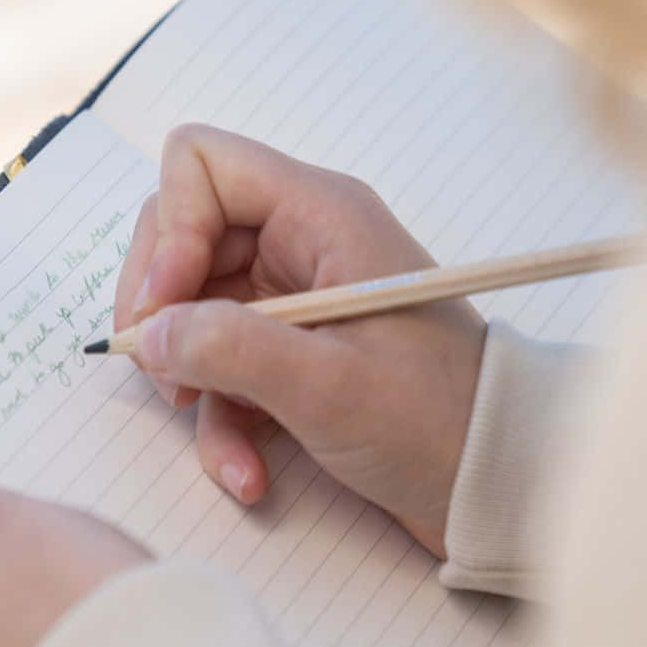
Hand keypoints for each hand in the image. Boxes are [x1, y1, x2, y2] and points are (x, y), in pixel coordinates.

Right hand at [116, 126, 485, 556]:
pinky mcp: (294, 352)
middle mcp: (303, 241)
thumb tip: (150, 334)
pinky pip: (223, 366)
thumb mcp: (327, 385)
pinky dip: (223, 420)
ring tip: (215, 435)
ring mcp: (296, 297)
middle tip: (162, 370)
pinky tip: (248, 470)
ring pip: (195, 311)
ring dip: (192, 381)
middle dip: (162, 308)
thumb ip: (228, 349)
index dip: (169, 230)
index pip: (202, 165)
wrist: (496, 481)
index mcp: (321, 214)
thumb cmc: (436, 420)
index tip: (165, 306)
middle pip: (182, 236)